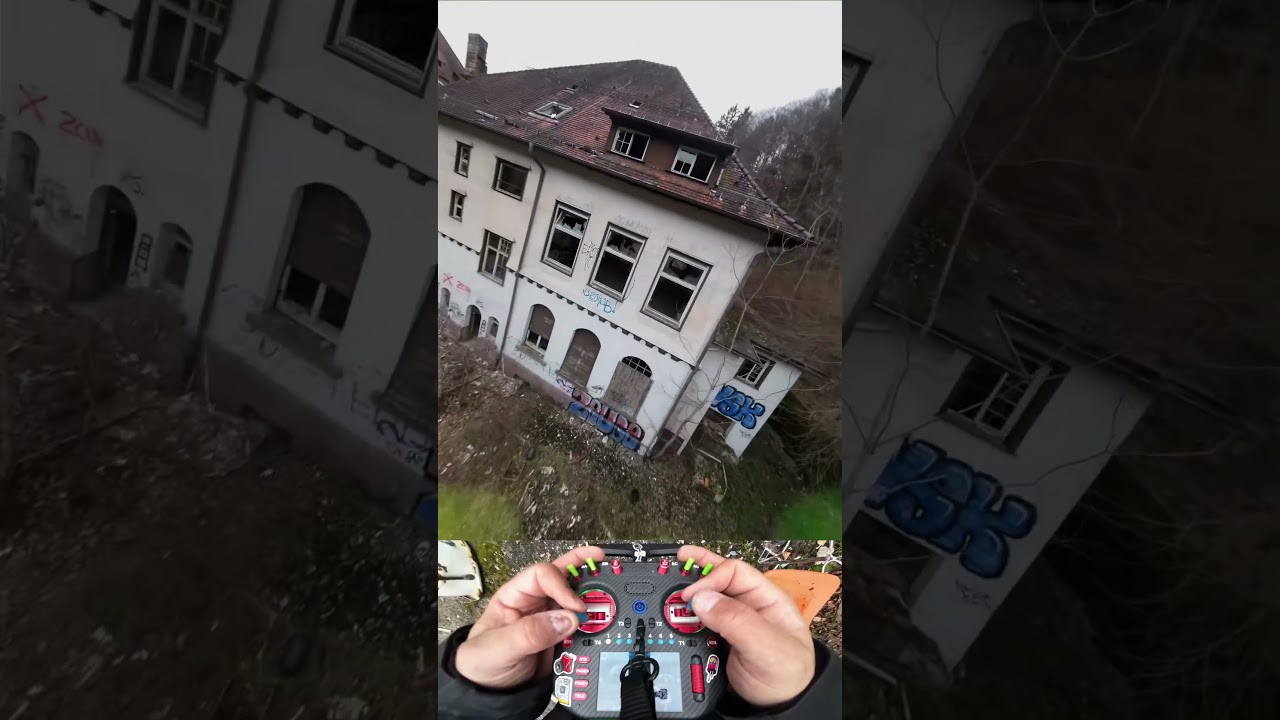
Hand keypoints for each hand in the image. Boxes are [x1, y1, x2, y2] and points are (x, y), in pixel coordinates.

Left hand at [455, 545, 605, 689]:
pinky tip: (605, 619)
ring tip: (612, 590)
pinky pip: (582, 624)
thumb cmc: (481, 665)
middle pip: (562, 576)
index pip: (542, 576)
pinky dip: (595, 621)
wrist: (492, 696)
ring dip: (593, 594)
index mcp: (515, 596)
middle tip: (604, 563)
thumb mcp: (497, 649)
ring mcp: (550, 620)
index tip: (576, 607)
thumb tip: (565, 619)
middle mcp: (535, 603)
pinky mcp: (561, 638)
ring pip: (575, 597)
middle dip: (583, 568)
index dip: (562, 586)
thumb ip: (528, 634)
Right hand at [678, 546, 814, 707]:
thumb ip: (737, 622)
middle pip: (719, 578)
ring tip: (672, 588)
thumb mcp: (767, 647)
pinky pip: (702, 622)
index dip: (710, 579)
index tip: (692, 596)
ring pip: (708, 599)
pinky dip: (688, 618)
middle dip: (697, 570)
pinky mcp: (722, 639)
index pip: (734, 573)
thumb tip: (703, 599)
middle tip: (677, 560)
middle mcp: (750, 606)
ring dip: (690, 595)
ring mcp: (735, 622)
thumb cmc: (789, 675)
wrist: (780, 705)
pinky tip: (679, 616)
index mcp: (767, 598)